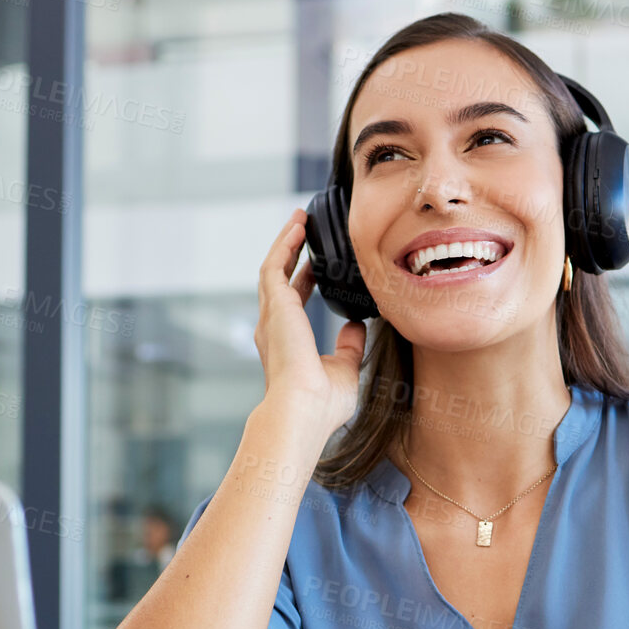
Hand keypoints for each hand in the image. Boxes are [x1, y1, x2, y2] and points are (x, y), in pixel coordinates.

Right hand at [254, 207, 366, 435]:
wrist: (303, 410)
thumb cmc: (321, 403)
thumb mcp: (344, 369)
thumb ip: (349, 347)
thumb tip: (357, 327)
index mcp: (287, 342)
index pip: (293, 302)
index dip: (303, 280)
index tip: (317, 265)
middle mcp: (273, 327)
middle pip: (278, 279)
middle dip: (290, 253)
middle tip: (304, 229)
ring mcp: (271, 317)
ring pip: (273, 268)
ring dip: (286, 242)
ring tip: (300, 219)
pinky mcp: (275, 307)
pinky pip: (275, 266)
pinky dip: (284, 245)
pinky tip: (297, 227)